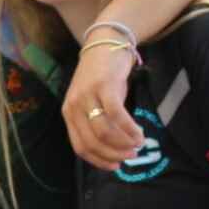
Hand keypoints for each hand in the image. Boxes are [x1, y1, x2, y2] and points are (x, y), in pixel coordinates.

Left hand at [62, 40, 142, 169]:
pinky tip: (139, 133)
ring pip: (104, 131)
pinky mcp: (104, 86)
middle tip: (131, 156)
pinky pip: (117, 114)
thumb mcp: (94, 101)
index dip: (98, 160)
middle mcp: (74, 106)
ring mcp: (88, 95)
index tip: (116, 166)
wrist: (106, 42)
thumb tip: (113, 148)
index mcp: (69, 113)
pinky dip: (129, 128)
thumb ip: (97, 122)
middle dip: (114, 154)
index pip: (80, 146)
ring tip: (138, 145)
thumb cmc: (103, 76)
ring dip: (123, 143)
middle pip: (93, 142)